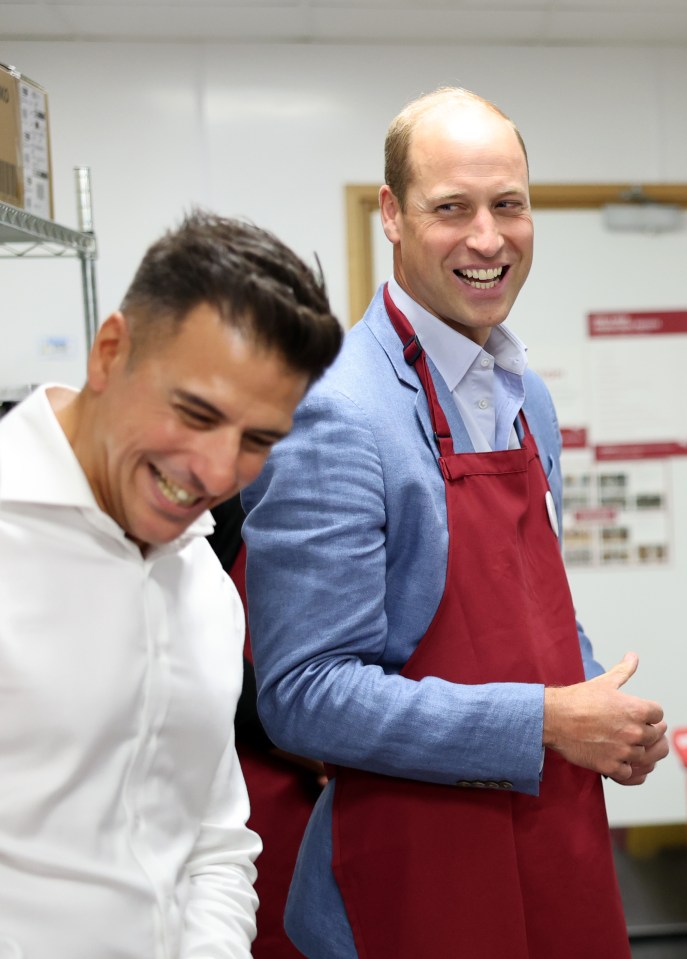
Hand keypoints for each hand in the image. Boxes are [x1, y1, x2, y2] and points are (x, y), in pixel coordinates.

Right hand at [543, 652, 667, 780]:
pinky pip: (631, 775)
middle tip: (630, 729)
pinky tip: (620, 762)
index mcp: (635, 709)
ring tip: (625, 745)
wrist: (552, 718)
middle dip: (645, 732)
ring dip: (636, 751)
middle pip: (656, 736)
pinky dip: (627, 770)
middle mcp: (634, 732)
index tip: (639, 715)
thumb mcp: (603, 682)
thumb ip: (623, 670)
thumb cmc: (576, 699)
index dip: (649, 714)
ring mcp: (623, 751)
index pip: (659, 715)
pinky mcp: (610, 767)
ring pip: (645, 757)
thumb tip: (633, 657)